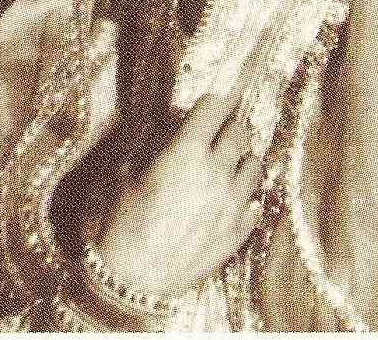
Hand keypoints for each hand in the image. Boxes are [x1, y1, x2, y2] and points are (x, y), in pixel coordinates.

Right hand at [93, 88, 263, 298]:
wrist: (134, 278)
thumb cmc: (123, 224)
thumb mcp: (126, 175)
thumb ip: (153, 147)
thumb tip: (169, 129)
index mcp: (187, 152)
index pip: (215, 109)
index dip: (216, 101)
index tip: (217, 99)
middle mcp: (217, 172)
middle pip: (240, 133)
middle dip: (230, 127)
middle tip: (221, 131)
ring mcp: (232, 203)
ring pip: (254, 166)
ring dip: (242, 161)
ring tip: (228, 166)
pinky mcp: (238, 230)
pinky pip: (254, 205)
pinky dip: (245, 199)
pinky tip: (232, 200)